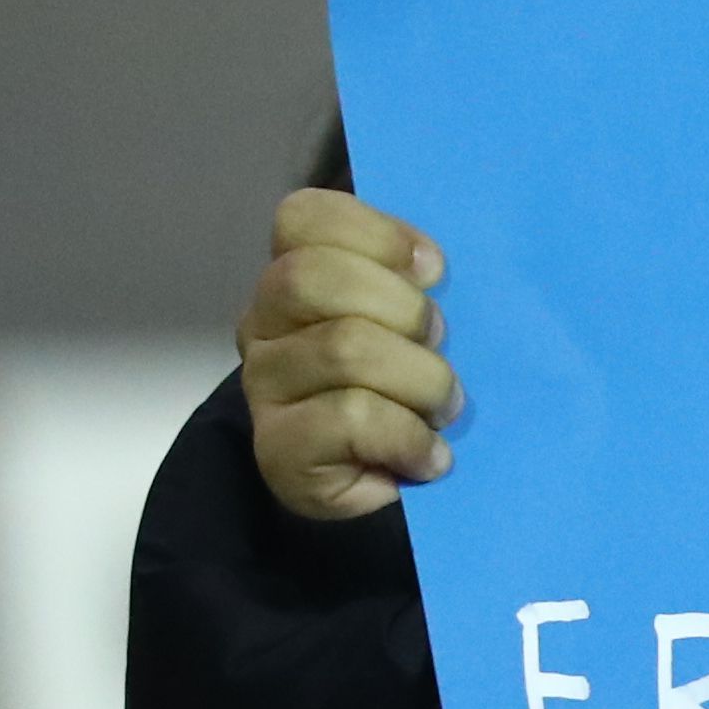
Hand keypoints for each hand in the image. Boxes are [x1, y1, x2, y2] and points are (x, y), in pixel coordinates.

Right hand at [240, 189, 460, 521]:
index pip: (303, 219)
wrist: (386, 489)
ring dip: (422, 381)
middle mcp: (264, 324)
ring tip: (443, 410)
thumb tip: (438, 262)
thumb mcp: (418, 325)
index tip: (435, 270)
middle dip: (402, 309)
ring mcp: (266, 386)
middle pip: (312, 277)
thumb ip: (416, 282)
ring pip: (344, 348)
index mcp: (296, 277)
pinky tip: (428, 456)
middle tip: (442, 345)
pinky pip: (353, 417)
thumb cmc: (412, 391)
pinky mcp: (279, 449)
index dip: (376, 234)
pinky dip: (410, 437)